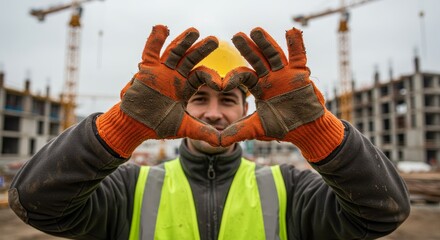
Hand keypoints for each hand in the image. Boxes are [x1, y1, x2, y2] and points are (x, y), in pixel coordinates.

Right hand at [97, 25, 221, 157]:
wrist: (136, 126)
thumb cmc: (158, 125)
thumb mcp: (184, 127)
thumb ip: (202, 131)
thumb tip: (222, 142)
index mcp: (186, 86)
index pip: (202, 75)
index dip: (211, 77)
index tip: (221, 84)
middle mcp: (176, 75)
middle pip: (191, 58)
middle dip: (202, 49)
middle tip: (215, 40)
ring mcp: (162, 70)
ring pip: (174, 52)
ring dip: (183, 41)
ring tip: (194, 31)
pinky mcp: (147, 69)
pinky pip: (150, 51)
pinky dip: (154, 40)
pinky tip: (162, 28)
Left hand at [221, 27, 343, 161]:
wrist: (305, 130)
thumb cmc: (282, 127)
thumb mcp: (256, 129)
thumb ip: (237, 132)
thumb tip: (217, 142)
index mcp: (258, 87)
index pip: (244, 77)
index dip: (234, 78)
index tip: (222, 83)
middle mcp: (270, 77)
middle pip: (256, 59)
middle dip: (247, 48)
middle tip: (236, 36)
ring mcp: (285, 73)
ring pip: (274, 54)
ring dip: (266, 43)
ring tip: (255, 30)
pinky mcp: (300, 73)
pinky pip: (298, 56)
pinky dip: (296, 44)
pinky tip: (291, 31)